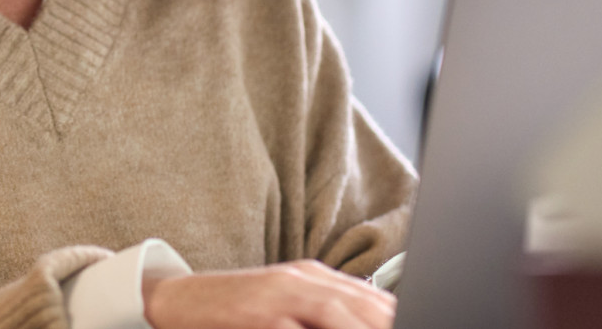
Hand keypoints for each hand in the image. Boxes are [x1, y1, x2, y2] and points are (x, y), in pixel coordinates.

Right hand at [142, 259, 395, 328]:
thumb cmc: (234, 311)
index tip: (426, 320)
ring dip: (359, 328)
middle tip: (415, 327)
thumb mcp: (284, 307)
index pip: (371, 299)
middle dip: (387, 323)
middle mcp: (300, 279)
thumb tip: (371, 318)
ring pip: (334, 312)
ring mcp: (276, 293)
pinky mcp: (253, 311)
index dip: (396, 317)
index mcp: (313, 277)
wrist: (176, 300)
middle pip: (360, 303)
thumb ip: (323, 315)